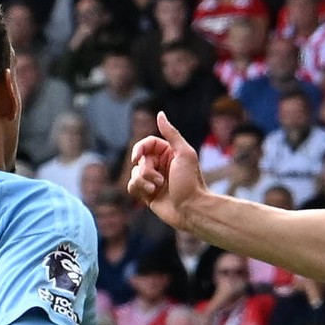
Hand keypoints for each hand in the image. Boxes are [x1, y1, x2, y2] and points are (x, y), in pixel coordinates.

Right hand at [126, 114, 206, 230]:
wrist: (192, 209)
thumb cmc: (191, 182)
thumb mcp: (185, 154)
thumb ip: (171, 134)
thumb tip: (160, 114)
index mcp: (169, 154)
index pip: (147, 144)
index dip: (139, 149)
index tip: (137, 157)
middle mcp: (160, 165)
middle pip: (139, 159)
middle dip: (146, 170)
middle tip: (161, 180)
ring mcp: (153, 180)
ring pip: (134, 173)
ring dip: (143, 180)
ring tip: (158, 189)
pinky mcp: (147, 194)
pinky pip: (131, 186)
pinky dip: (139, 189)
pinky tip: (151, 195)